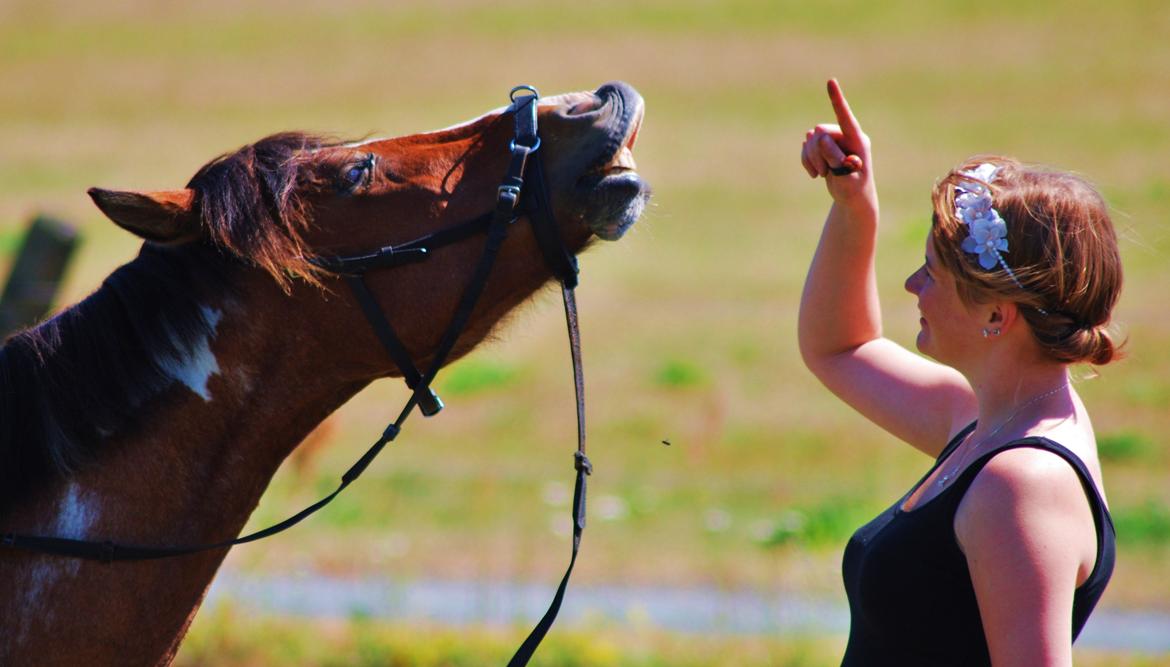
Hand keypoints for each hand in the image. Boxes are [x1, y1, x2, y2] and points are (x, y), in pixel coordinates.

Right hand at [800, 79, 874, 207]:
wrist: (852, 199)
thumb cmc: (854, 191)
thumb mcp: (847, 180)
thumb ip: (836, 160)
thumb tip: (821, 138)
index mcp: (858, 140)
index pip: (846, 117)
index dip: (837, 100)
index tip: (830, 81)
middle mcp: (846, 135)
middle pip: (821, 133)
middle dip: (818, 154)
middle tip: (825, 172)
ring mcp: (834, 140)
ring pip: (812, 139)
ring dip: (812, 158)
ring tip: (822, 174)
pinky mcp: (824, 146)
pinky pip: (806, 146)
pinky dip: (806, 160)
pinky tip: (816, 173)